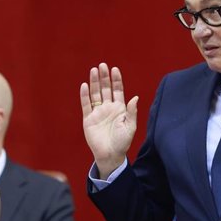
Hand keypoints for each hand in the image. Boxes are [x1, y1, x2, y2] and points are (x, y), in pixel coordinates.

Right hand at [80, 63, 138, 177]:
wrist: (111, 155)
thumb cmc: (122, 142)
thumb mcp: (130, 126)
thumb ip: (131, 112)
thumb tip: (135, 97)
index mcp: (120, 108)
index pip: (117, 90)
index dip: (116, 80)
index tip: (115, 69)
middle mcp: (108, 108)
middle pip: (105, 89)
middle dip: (104, 77)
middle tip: (102, 65)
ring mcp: (98, 112)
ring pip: (95, 94)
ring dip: (95, 82)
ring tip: (94, 70)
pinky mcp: (88, 119)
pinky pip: (86, 105)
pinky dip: (85, 95)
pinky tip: (85, 86)